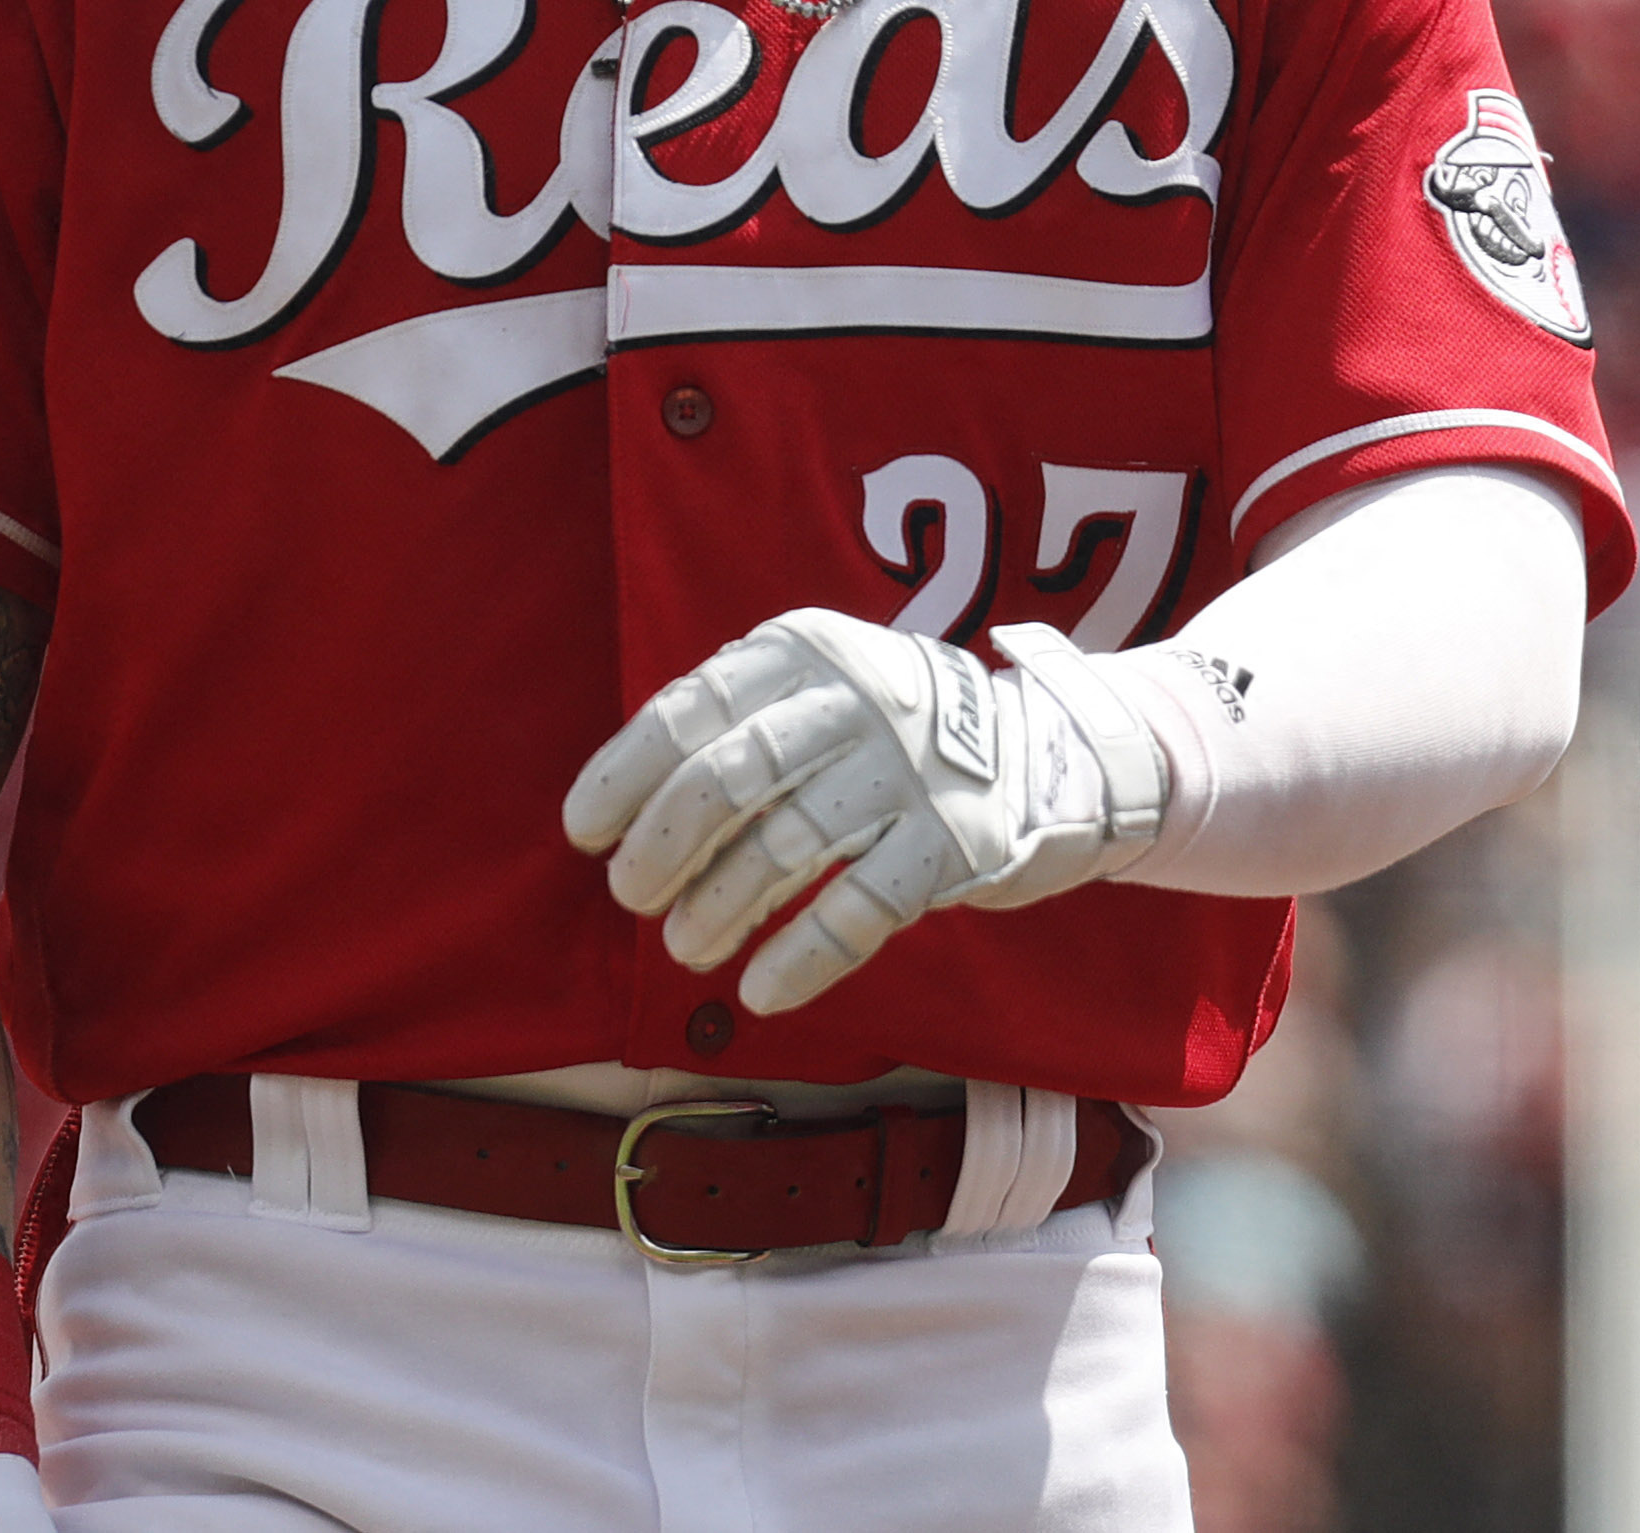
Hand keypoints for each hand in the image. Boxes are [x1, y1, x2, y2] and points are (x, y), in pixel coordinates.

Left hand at [562, 613, 1167, 1013]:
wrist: (1055, 753)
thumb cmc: (900, 736)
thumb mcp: (827, 688)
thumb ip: (744, 721)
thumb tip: (626, 808)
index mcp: (812, 649)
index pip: (694, 708)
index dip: (626, 774)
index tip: (585, 831)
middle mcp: (863, 696)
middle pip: (731, 777)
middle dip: (664, 848)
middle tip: (632, 896)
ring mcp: (914, 770)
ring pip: (786, 848)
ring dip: (719, 909)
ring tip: (687, 947)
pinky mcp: (960, 843)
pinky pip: (860, 909)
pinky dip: (802, 957)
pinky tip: (761, 990)